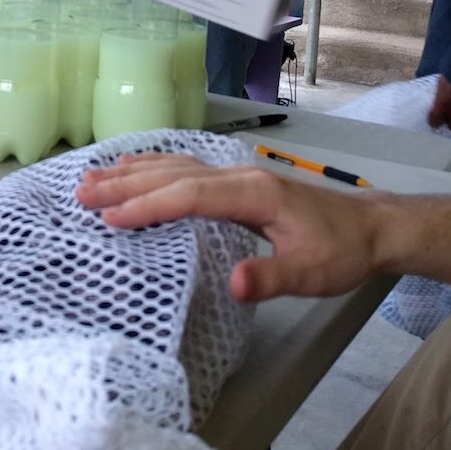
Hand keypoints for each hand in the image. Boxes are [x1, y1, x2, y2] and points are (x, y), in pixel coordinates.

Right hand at [76, 152, 385, 301]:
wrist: (369, 227)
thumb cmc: (340, 250)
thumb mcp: (312, 273)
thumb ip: (272, 276)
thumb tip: (234, 284)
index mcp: (253, 193)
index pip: (190, 195)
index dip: (149, 205)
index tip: (111, 218)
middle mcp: (238, 175)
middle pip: (172, 173)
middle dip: (125, 183)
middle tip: (81, 193)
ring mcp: (236, 174)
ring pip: (174, 165)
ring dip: (131, 172)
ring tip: (91, 179)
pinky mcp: (235, 181)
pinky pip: (184, 166)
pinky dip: (152, 166)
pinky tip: (133, 167)